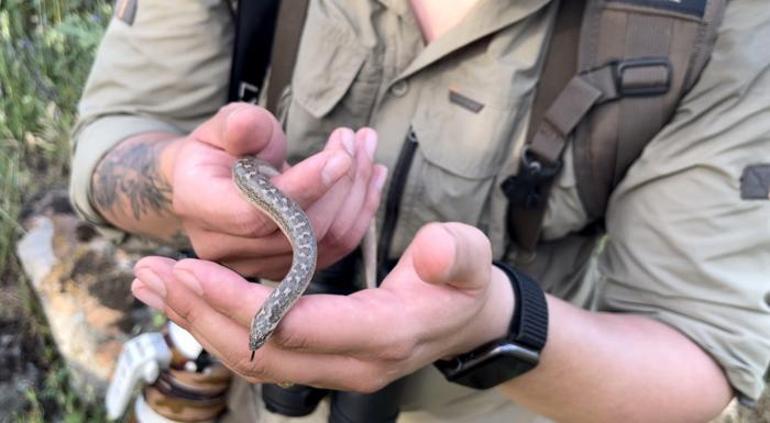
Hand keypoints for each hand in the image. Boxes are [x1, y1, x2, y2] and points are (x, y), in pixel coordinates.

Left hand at [132, 222, 514, 391]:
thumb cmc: (463, 284)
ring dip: (199, 323)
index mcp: (383, 335)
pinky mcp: (321, 360)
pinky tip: (190, 300)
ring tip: (154, 285)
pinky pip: (262, 353)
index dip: (241, 302)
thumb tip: (432, 253)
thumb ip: (457, 255)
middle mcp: (350, 363)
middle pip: (261, 352)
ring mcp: (333, 369)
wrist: (466, 319)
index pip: (298, 327)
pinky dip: (219, 327)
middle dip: (201, 313)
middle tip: (152, 274)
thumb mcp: (471, 259)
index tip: (191, 268)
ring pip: (253, 359)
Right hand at [168, 103, 387, 277]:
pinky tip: (372, 176)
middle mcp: (223, 247)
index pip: (256, 213)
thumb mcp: (223, 126)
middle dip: (341, 182)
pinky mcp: (287, 270)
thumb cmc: (219, 148)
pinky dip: (360, 212)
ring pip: (325, 240)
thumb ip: (239, 125)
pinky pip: (335, 249)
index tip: (340, 155)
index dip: (303, 188)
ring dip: (357, 193)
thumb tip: (246, 123)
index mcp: (199, 205)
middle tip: (357, 139)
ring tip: (366, 149)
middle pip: (298, 230)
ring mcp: (255, 265)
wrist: (213, 182)